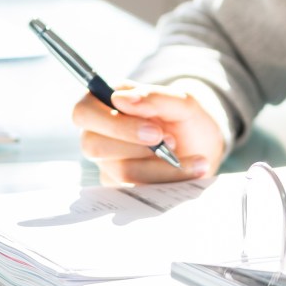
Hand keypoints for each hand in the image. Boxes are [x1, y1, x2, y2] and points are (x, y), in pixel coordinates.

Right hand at [72, 83, 225, 184]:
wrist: (201, 147)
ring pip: (120, 170)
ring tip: (186, 154)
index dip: (114, 123)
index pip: (84, 112)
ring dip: (159, 165)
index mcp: (103, 103)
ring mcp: (107, 162)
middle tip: (171, 142)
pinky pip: (138, 189)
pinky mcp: (121, 186)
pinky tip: (192, 169)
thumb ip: (154, 96)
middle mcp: (98, 134)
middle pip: (92, 145)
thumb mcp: (181, 102)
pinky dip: (169, 179)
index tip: (154, 130)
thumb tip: (121, 100)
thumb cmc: (184, 118)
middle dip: (134, 146)